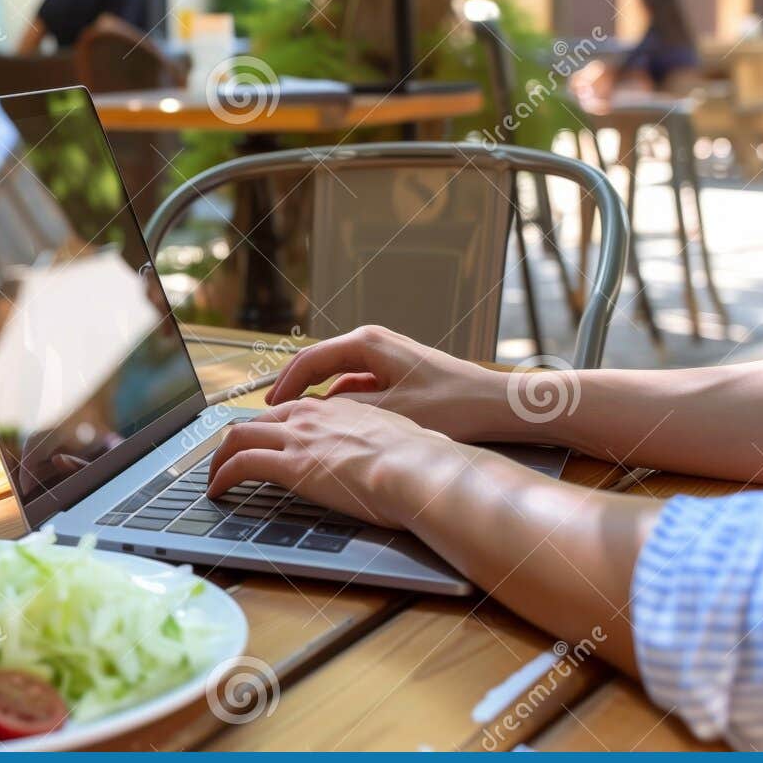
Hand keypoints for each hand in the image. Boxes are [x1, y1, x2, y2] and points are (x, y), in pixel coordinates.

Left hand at [206, 397, 472, 530]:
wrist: (419, 468)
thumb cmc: (421, 461)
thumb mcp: (399, 441)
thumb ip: (382, 444)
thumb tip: (390, 459)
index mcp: (339, 408)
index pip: (291, 411)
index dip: (271, 427)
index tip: (263, 441)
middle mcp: (312, 416)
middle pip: (258, 420)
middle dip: (237, 440)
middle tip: (227, 459)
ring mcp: (298, 437)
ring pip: (239, 437)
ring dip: (220, 458)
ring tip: (213, 477)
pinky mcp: (289, 465)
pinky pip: (240, 465)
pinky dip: (222, 476)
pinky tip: (216, 491)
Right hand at [267, 325, 507, 441]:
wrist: (497, 403)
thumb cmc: (451, 406)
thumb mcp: (390, 412)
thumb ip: (345, 410)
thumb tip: (308, 415)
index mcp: (366, 343)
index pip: (309, 360)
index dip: (284, 385)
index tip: (266, 407)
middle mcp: (372, 341)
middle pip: (318, 362)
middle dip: (293, 387)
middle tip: (269, 411)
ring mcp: (384, 355)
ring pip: (335, 373)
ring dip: (315, 394)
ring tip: (294, 418)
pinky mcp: (395, 371)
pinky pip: (355, 381)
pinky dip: (338, 397)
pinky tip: (332, 420)